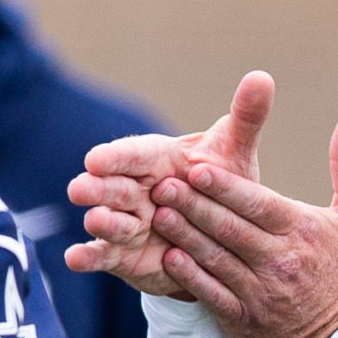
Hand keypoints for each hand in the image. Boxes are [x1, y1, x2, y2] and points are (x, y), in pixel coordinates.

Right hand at [66, 72, 275, 297]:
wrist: (223, 236)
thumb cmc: (221, 185)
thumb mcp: (235, 153)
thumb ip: (245, 118)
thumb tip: (262, 77)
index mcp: (154, 160)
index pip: (132, 155)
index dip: (115, 158)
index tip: (96, 160)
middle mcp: (134, 189)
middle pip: (112, 186)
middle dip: (97, 188)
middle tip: (80, 188)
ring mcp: (127, 222)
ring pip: (108, 221)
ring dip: (101, 222)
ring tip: (95, 221)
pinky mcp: (123, 255)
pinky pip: (102, 255)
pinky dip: (88, 257)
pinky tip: (74, 259)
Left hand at [147, 105, 337, 337]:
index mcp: (304, 231)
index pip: (257, 203)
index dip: (224, 187)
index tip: (195, 167)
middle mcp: (280, 261)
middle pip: (229, 229)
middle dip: (193, 205)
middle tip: (161, 184)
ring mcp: (262, 293)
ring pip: (215, 259)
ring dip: (184, 236)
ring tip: (157, 214)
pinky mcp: (247, 321)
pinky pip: (213, 295)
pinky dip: (191, 276)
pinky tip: (170, 257)